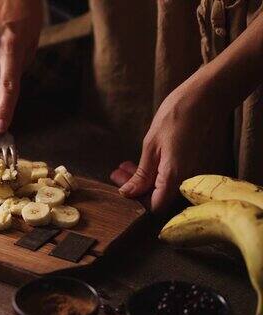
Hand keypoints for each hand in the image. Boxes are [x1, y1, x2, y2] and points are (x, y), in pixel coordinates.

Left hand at [110, 75, 232, 213]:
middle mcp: (187, 181)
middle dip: (136, 188)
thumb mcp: (151, 146)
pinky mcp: (194, 167)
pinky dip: (156, 174)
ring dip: (143, 181)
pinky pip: (173, 179)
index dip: (137, 201)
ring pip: (165, 188)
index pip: (155, 207)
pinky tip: (141, 164)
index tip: (121, 187)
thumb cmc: (175, 118)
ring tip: (125, 166)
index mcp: (174, 177)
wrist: (204, 99)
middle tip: (118, 173)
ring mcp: (193, 175)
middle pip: (159, 198)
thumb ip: (141, 174)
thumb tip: (127, 193)